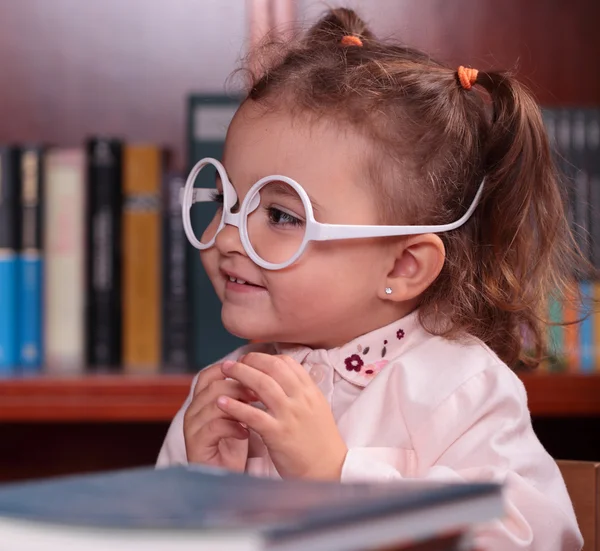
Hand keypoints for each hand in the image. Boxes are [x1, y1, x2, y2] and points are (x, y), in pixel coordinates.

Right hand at [183, 363, 253, 471]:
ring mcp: (192, 427)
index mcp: (201, 399)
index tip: (253, 374)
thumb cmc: (233, 442)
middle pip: (214, 387)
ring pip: (214, 405)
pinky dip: (233, 427)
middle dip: (239, 387)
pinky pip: (215, 427)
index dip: (230, 370)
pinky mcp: (196, 444)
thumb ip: (240, 394)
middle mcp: (193, 410)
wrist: (224, 476)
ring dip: (238, 406)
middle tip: (260, 394)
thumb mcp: (238, 413)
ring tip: (256, 412)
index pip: (209, 374)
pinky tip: (246, 433)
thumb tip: (260, 372)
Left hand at [217, 353, 347, 479]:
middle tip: (234, 362)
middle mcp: (301, 399)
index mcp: (311, 391)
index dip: (265, 358)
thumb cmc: (321, 441)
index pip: (287, 362)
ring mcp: (290, 415)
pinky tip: (221, 402)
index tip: (251, 360)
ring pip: (262, 385)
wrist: (329, 470)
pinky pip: (253, 415)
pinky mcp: (278, 434)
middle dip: (250, 360)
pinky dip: (235, 406)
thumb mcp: (317, 409)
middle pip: (273, 368)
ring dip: (240, 374)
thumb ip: (301, 392)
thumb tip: (281, 377)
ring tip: (224, 372)